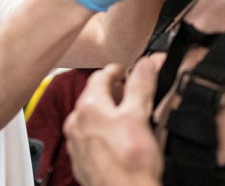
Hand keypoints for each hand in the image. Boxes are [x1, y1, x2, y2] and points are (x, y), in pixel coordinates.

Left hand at [64, 56, 164, 185]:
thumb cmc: (131, 162)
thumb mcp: (140, 114)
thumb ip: (142, 84)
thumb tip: (148, 62)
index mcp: (88, 106)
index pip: (100, 76)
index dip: (117, 71)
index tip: (125, 72)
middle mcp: (76, 122)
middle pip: (93, 96)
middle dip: (111, 92)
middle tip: (128, 93)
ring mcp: (76, 143)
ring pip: (89, 118)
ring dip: (105, 113)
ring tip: (124, 118)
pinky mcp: (80, 160)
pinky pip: (89, 138)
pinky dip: (101, 132)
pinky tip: (116, 140)